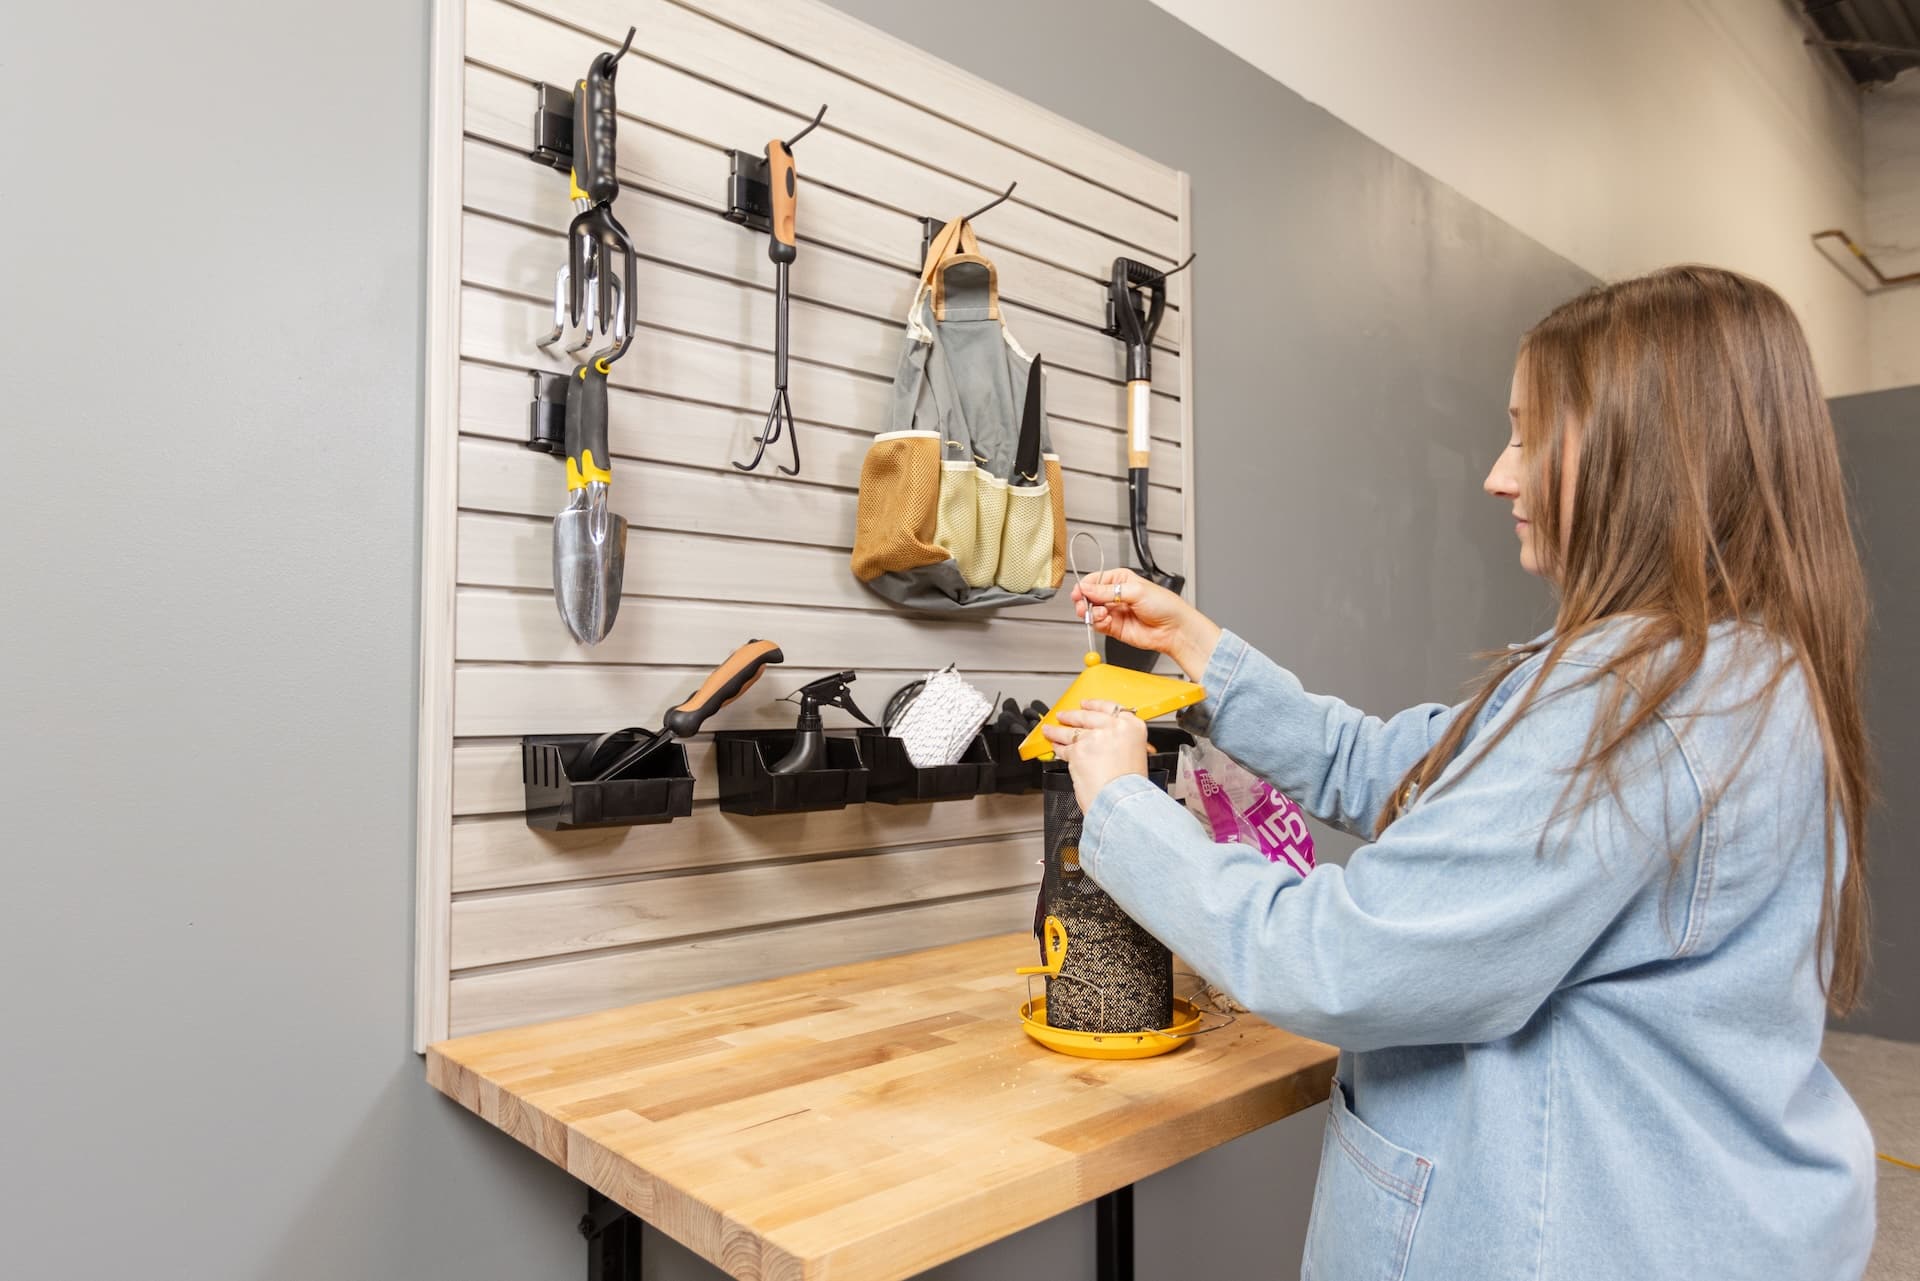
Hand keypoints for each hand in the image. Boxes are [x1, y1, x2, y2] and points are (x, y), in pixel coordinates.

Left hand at [1042, 699, 1148, 812]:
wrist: (1123, 801)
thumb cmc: (1131, 786)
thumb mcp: (1138, 756)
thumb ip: (1122, 743)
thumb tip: (1109, 743)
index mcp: (1133, 727)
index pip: (1110, 707)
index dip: (1094, 705)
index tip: (1087, 704)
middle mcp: (1114, 727)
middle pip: (1087, 716)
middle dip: (1072, 715)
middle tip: (1064, 715)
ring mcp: (1094, 737)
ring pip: (1071, 731)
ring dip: (1057, 730)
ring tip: (1050, 730)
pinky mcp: (1078, 750)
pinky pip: (1064, 747)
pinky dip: (1057, 747)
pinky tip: (1054, 746)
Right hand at [1072, 569, 1222, 681]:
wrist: (1174, 629)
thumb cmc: (1164, 605)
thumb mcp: (1135, 591)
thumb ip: (1108, 591)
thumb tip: (1087, 588)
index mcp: (1120, 580)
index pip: (1095, 580)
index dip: (1085, 586)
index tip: (1080, 592)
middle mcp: (1115, 595)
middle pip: (1089, 596)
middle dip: (1084, 600)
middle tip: (1084, 604)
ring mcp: (1115, 612)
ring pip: (1091, 611)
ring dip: (1091, 612)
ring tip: (1099, 613)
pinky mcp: (1114, 627)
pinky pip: (1098, 624)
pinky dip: (1098, 623)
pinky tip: (1106, 620)